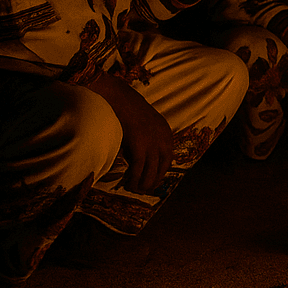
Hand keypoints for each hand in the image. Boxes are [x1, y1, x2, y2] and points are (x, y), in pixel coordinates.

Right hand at [88, 73, 174, 193]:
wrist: (120, 97)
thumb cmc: (128, 109)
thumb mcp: (145, 124)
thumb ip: (148, 139)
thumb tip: (142, 158)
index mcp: (166, 134)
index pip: (168, 159)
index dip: (160, 172)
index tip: (153, 181)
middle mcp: (163, 140)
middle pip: (162, 168)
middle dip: (153, 181)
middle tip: (144, 190)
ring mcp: (152, 143)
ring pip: (150, 171)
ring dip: (143, 184)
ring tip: (135, 190)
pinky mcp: (140, 146)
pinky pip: (138, 169)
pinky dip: (134, 179)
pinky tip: (128, 185)